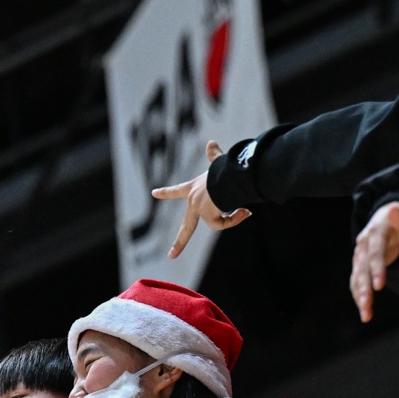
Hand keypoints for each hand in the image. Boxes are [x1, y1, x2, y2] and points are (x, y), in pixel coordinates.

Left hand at [150, 140, 252, 259]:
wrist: (227, 173)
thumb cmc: (223, 168)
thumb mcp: (217, 163)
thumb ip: (214, 156)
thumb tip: (211, 142)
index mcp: (193, 188)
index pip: (177, 190)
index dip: (166, 192)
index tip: (154, 193)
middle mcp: (193, 199)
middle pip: (187, 227)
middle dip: (179, 243)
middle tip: (171, 255)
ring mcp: (199, 208)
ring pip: (217, 223)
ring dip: (233, 218)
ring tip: (244, 209)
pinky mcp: (207, 215)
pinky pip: (223, 223)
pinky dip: (235, 219)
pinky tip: (244, 211)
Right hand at [350, 200, 398, 322]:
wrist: (389, 218)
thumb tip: (394, 209)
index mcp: (375, 232)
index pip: (375, 252)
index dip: (377, 268)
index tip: (380, 285)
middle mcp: (363, 245)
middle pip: (362, 268)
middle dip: (364, 288)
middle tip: (367, 304)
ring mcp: (360, 256)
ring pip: (357, 278)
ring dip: (360, 297)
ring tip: (366, 316)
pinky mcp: (361, 266)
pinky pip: (358, 283)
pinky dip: (360, 298)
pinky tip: (365, 313)